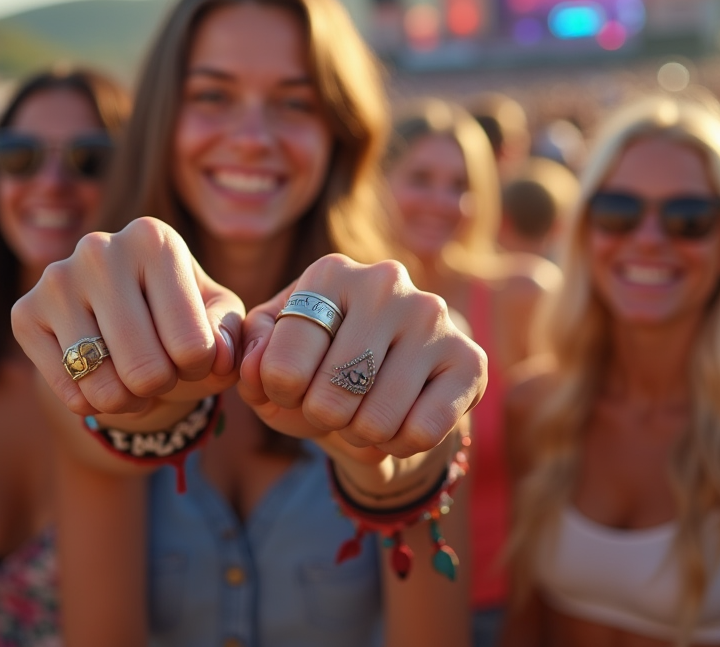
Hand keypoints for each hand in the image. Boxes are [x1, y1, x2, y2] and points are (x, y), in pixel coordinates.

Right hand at [12, 217, 243, 418]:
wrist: (123, 324)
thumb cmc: (180, 320)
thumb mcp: (219, 322)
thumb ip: (232, 337)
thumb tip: (217, 357)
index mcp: (155, 239)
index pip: (194, 345)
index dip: (202, 369)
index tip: (193, 353)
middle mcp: (100, 249)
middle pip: (147, 370)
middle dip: (162, 387)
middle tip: (161, 372)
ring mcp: (56, 279)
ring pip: (106, 386)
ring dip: (130, 400)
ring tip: (134, 379)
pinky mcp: (24, 314)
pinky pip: (71, 393)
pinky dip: (95, 404)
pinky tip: (102, 379)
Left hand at [237, 255, 485, 463]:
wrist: (387, 393)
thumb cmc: (318, 372)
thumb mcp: (269, 363)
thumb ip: (248, 359)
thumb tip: (257, 367)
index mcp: (329, 274)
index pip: (281, 364)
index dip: (279, 396)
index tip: (291, 389)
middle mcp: (385, 282)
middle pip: (331, 394)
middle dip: (324, 417)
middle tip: (335, 404)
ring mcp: (433, 317)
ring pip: (377, 419)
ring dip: (362, 434)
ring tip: (366, 411)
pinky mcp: (470, 359)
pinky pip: (421, 432)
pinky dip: (401, 444)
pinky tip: (402, 420)